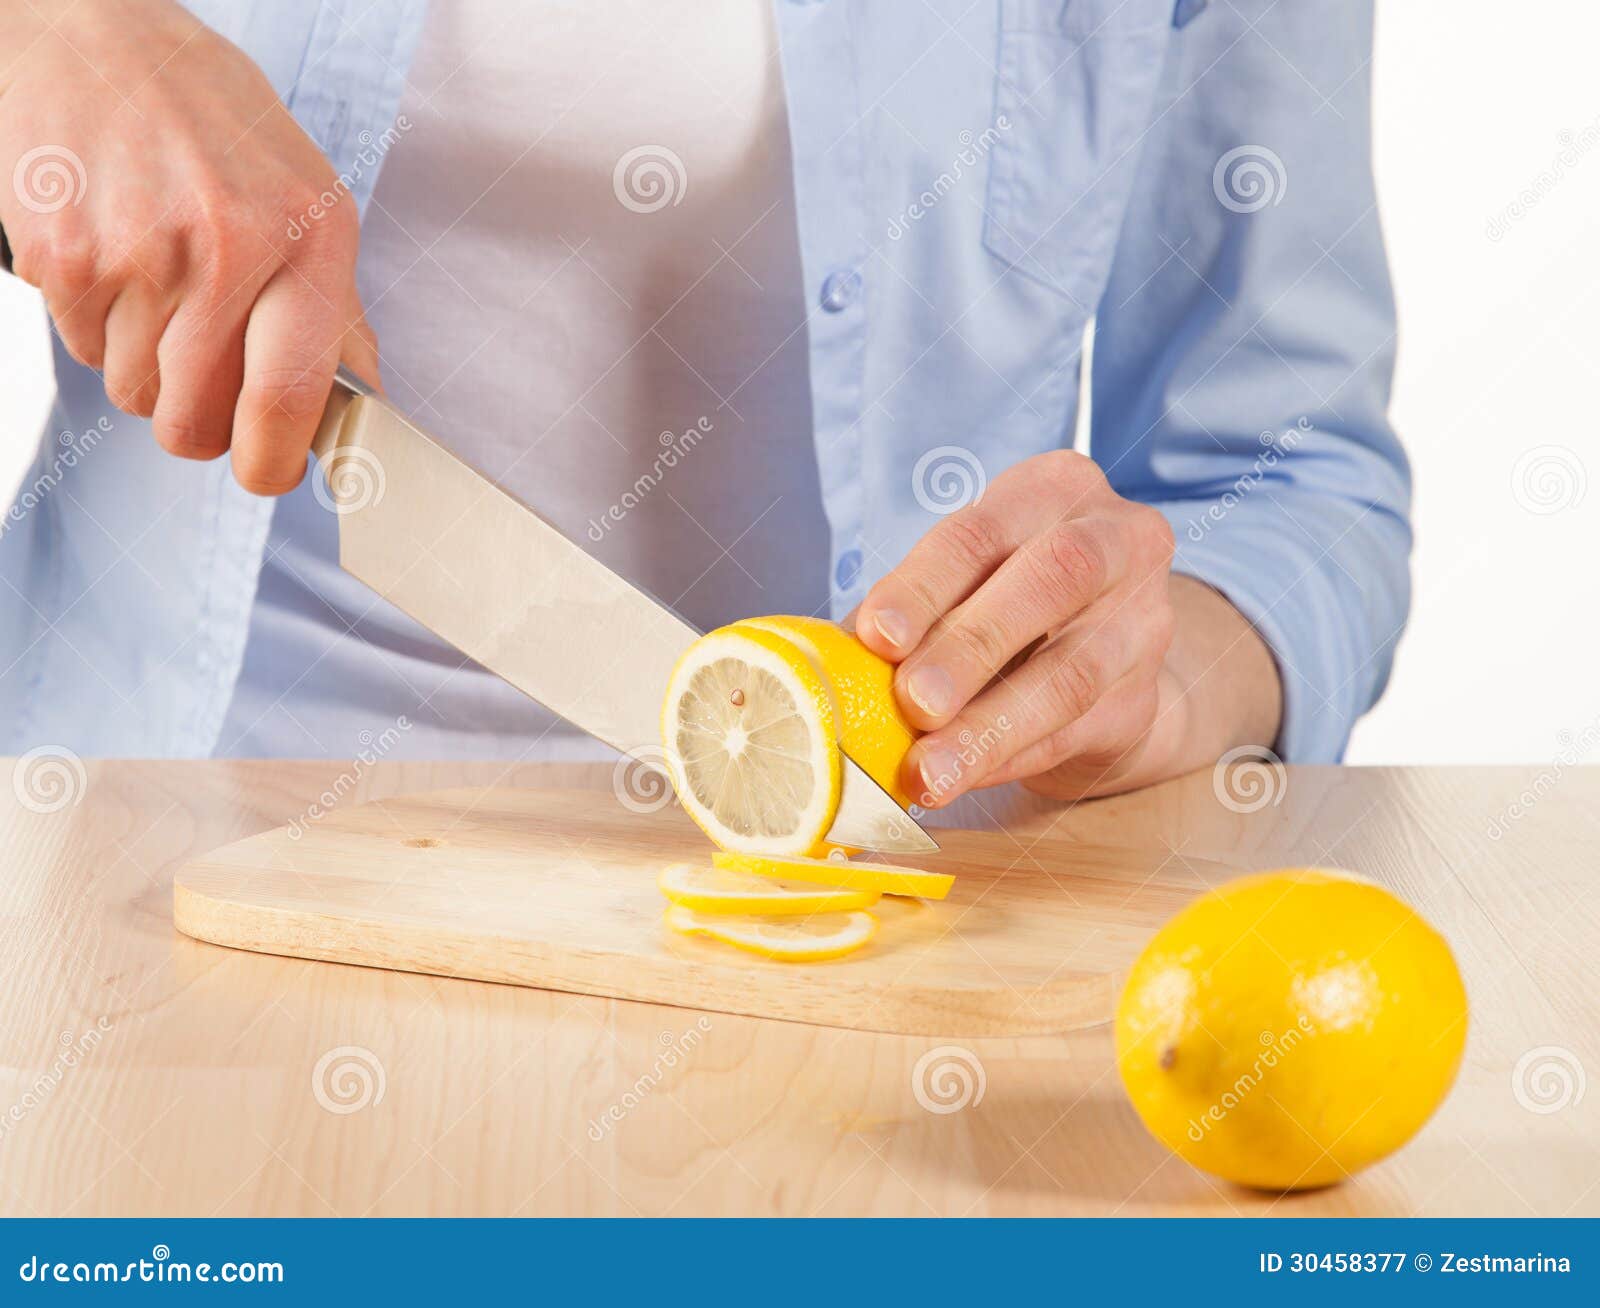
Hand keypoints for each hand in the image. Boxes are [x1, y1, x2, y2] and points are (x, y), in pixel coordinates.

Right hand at [0, 0, 378, 492]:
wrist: (93, 36)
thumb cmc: (214, 124)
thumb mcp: (307, 200)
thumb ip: (337, 312)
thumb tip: (361, 405)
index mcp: (306, 238)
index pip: (290, 395)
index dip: (272, 461)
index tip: (265, 473)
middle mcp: (228, 247)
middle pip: (196, 419)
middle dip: (196, 422)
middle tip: (199, 377)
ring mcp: (138, 252)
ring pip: (133, 392)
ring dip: (142, 363)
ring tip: (157, 283)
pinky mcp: (61, 253)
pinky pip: (80, 346)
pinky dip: (96, 323)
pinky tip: (114, 255)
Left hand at [855, 450, 1281, 805]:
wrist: (1104, 651)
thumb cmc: (1007, 596)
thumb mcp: (965, 579)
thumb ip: (907, 611)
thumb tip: (826, 664)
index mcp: (1053, 490)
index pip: (980, 531)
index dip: (924, 585)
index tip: (877, 637)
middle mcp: (1117, 538)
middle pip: (1051, 580)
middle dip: (972, 645)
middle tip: (913, 702)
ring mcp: (1143, 619)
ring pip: (1070, 673)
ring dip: (990, 728)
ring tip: (930, 772)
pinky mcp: (1145, 695)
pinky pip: (1074, 732)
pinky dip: (1009, 760)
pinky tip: (963, 780)